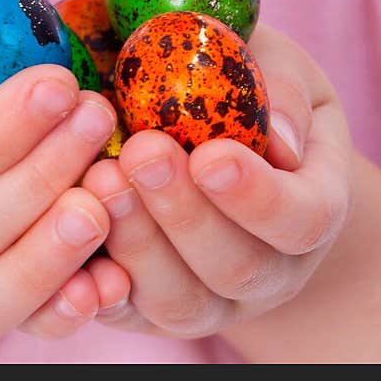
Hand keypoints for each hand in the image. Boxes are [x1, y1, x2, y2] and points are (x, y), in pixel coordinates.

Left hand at [78, 22, 352, 337]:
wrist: (221, 135)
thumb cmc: (253, 88)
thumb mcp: (281, 68)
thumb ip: (283, 91)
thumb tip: (278, 138)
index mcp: (312, 206)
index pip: (302, 220)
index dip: (259, 197)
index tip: (210, 156)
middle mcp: (270, 269)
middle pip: (236, 268)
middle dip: (183, 214)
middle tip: (142, 153)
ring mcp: (211, 298)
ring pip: (179, 300)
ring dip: (138, 244)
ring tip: (101, 178)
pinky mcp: (149, 308)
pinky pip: (123, 311)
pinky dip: (93, 284)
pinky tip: (69, 229)